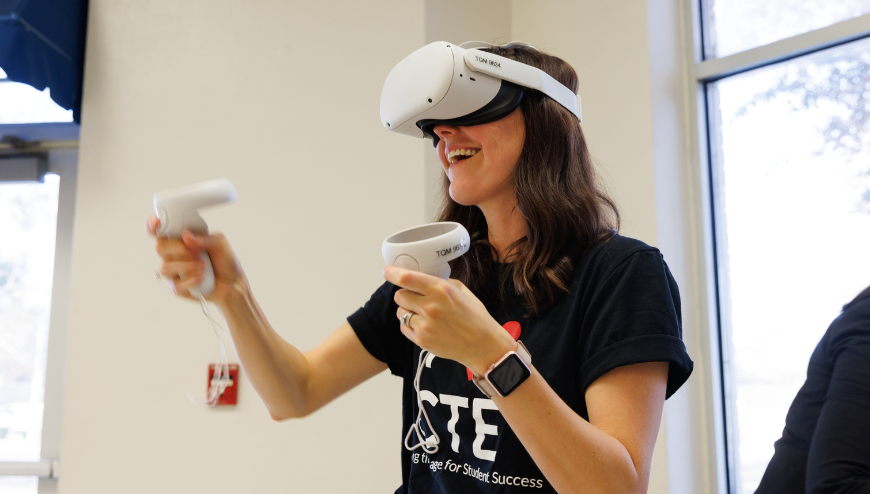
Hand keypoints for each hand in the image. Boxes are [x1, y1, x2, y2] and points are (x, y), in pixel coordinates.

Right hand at [146, 215, 245, 305]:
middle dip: (178, 249)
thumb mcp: (220, 243)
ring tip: (203, 265)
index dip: (153, 225)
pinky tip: (202, 277)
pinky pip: (175, 285)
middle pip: (160, 248)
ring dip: (186, 265)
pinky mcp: (178, 288)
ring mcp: (175, 272)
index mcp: (181, 240)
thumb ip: (204, 238)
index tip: (157, 222)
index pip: (160, 231)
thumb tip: (186, 236)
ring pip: (165, 267)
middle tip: (197, 252)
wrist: (234, 283)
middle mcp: (174, 255)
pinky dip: (190, 280)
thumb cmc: (225, 261)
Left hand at [384, 265, 516, 375]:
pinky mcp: (421, 340)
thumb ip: (439, 283)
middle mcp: (431, 306)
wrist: (483, 345)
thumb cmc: (475, 316)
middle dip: (405, 295)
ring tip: (423, 314)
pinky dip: (410, 325)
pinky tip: (424, 325)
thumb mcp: (461, 291)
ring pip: (400, 312)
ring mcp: (425, 325)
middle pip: (399, 295)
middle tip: (415, 298)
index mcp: (441, 290)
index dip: (393, 273)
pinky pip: (404, 328)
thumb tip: (420, 279)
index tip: (387, 271)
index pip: (406, 278)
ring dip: (407, 311)